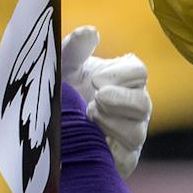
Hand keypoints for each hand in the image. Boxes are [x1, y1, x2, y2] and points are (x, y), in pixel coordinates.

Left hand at [61, 26, 151, 177]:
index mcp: (125, 78)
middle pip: (144, 104)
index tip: (95, 79)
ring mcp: (131, 134)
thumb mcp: (63, 65)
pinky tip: (91, 143)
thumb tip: (89, 32)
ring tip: (88, 117)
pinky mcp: (121, 159)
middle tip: (96, 98)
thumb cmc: (63, 86)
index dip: (120, 75)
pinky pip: (126, 160)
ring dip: (113, 125)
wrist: (49, 123)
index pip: (138, 72)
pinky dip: (111, 152)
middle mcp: (134, 106)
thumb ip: (75, 48)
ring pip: (137, 134)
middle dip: (120, 101)